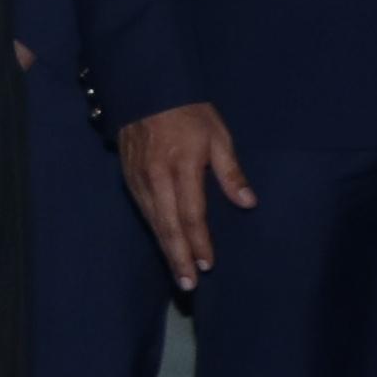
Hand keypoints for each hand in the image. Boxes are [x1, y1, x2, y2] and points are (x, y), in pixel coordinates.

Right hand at [118, 101, 251, 285]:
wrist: (147, 91)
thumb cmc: (189, 113)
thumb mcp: (218, 136)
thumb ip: (230, 172)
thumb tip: (247, 203)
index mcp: (181, 166)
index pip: (191, 213)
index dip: (200, 241)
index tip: (208, 265)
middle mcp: (156, 177)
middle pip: (168, 226)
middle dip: (179, 257)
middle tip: (188, 285)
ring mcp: (139, 179)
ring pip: (153, 222)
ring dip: (167, 249)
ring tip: (178, 273)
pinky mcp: (129, 178)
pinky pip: (144, 211)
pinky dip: (155, 231)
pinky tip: (165, 244)